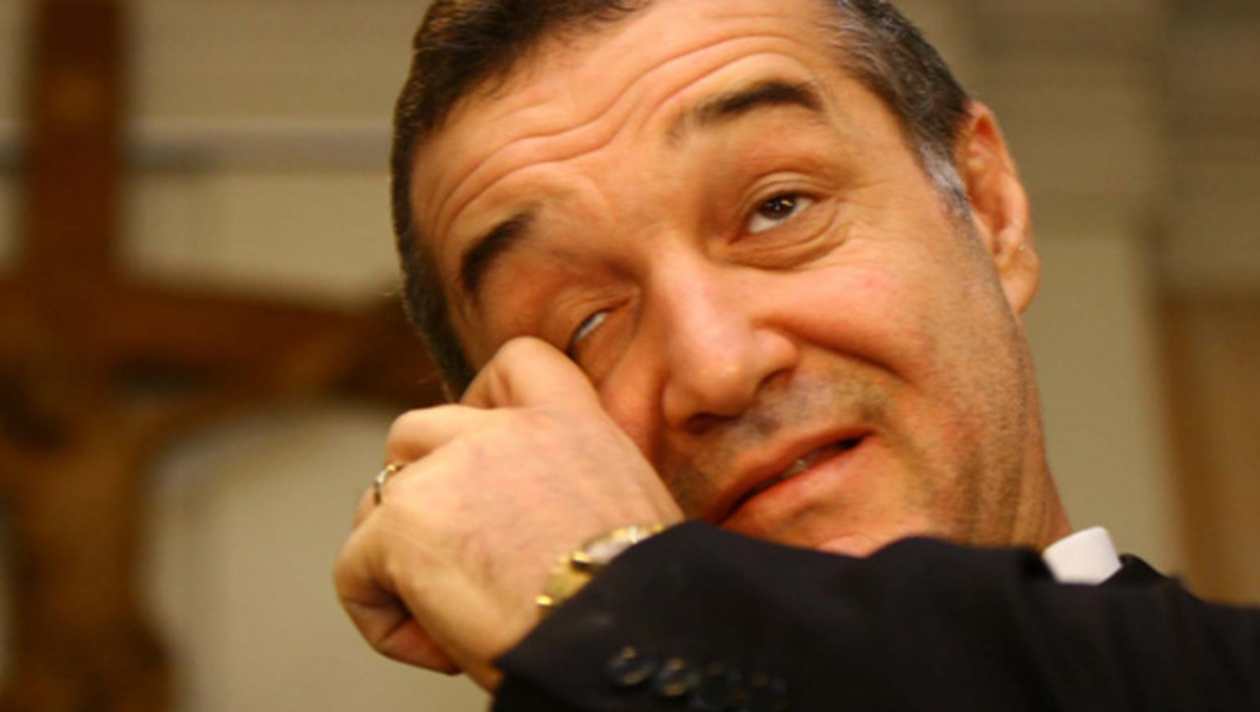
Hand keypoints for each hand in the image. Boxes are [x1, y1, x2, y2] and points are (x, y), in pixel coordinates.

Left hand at [333, 337, 682, 689]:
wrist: (623, 636)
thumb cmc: (638, 603)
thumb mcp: (627, 513)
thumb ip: (571, 490)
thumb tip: (530, 531)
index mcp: (572, 425)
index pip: (518, 363)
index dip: (485, 398)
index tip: (488, 453)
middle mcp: (504, 432)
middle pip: (415, 432)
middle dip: (418, 491)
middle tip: (454, 557)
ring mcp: (444, 473)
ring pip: (377, 501)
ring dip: (398, 557)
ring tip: (449, 618)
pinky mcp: (402, 525)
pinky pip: (354, 572)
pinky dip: (384, 619)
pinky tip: (440, 651)